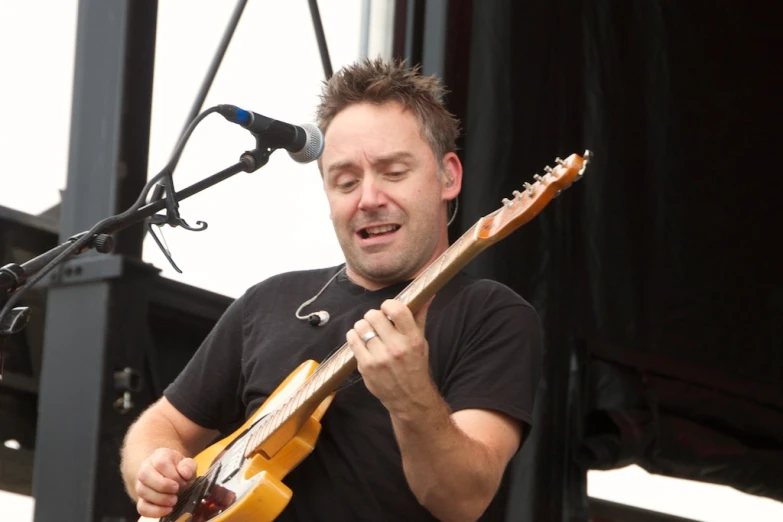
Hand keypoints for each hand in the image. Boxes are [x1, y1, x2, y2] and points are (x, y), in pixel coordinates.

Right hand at [135, 448, 196, 517]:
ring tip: (174, 500)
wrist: (173, 478)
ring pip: (142, 491)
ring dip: (160, 499)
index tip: (181, 482)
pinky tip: (168, 509)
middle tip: (176, 491)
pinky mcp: (141, 500)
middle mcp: (146, 468)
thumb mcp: (188, 465)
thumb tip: (184, 473)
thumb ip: (189, 466)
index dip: (172, 475)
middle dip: (162, 486)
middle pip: (144, 475)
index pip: (160, 463)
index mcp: (159, 456)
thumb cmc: (180, 470)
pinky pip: (141, 507)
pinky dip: (155, 511)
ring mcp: (141, 484)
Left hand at [347, 299, 435, 416]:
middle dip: (373, 316)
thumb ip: (420, 316)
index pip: (396, 309)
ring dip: (362, 326)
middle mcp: (396, 348)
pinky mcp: (366, 366)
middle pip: (374, 316)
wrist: (409, 398)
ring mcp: (379, 358)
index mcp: (412, 339)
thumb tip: (427, 294)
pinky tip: (361, 340)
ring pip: (361, 326)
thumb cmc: (415, 366)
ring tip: (369, 333)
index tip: (387, 309)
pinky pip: (352, 340)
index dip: (388, 305)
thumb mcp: (421, 341)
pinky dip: (354, 336)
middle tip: (377, 323)